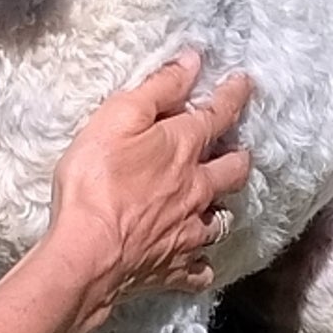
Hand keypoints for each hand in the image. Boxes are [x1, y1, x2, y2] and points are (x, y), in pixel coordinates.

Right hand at [48, 52, 252, 320]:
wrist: (88, 253)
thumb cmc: (95, 182)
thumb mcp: (117, 119)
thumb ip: (158, 89)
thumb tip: (192, 62)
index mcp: (182, 149)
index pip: (217, 115)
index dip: (233, 96)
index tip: (244, 83)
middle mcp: (196, 190)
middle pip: (233, 171)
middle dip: (238, 157)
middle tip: (236, 151)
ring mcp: (189, 232)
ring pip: (220, 221)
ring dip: (221, 210)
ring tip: (216, 206)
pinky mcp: (174, 268)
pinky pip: (199, 270)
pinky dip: (200, 265)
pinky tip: (196, 263)